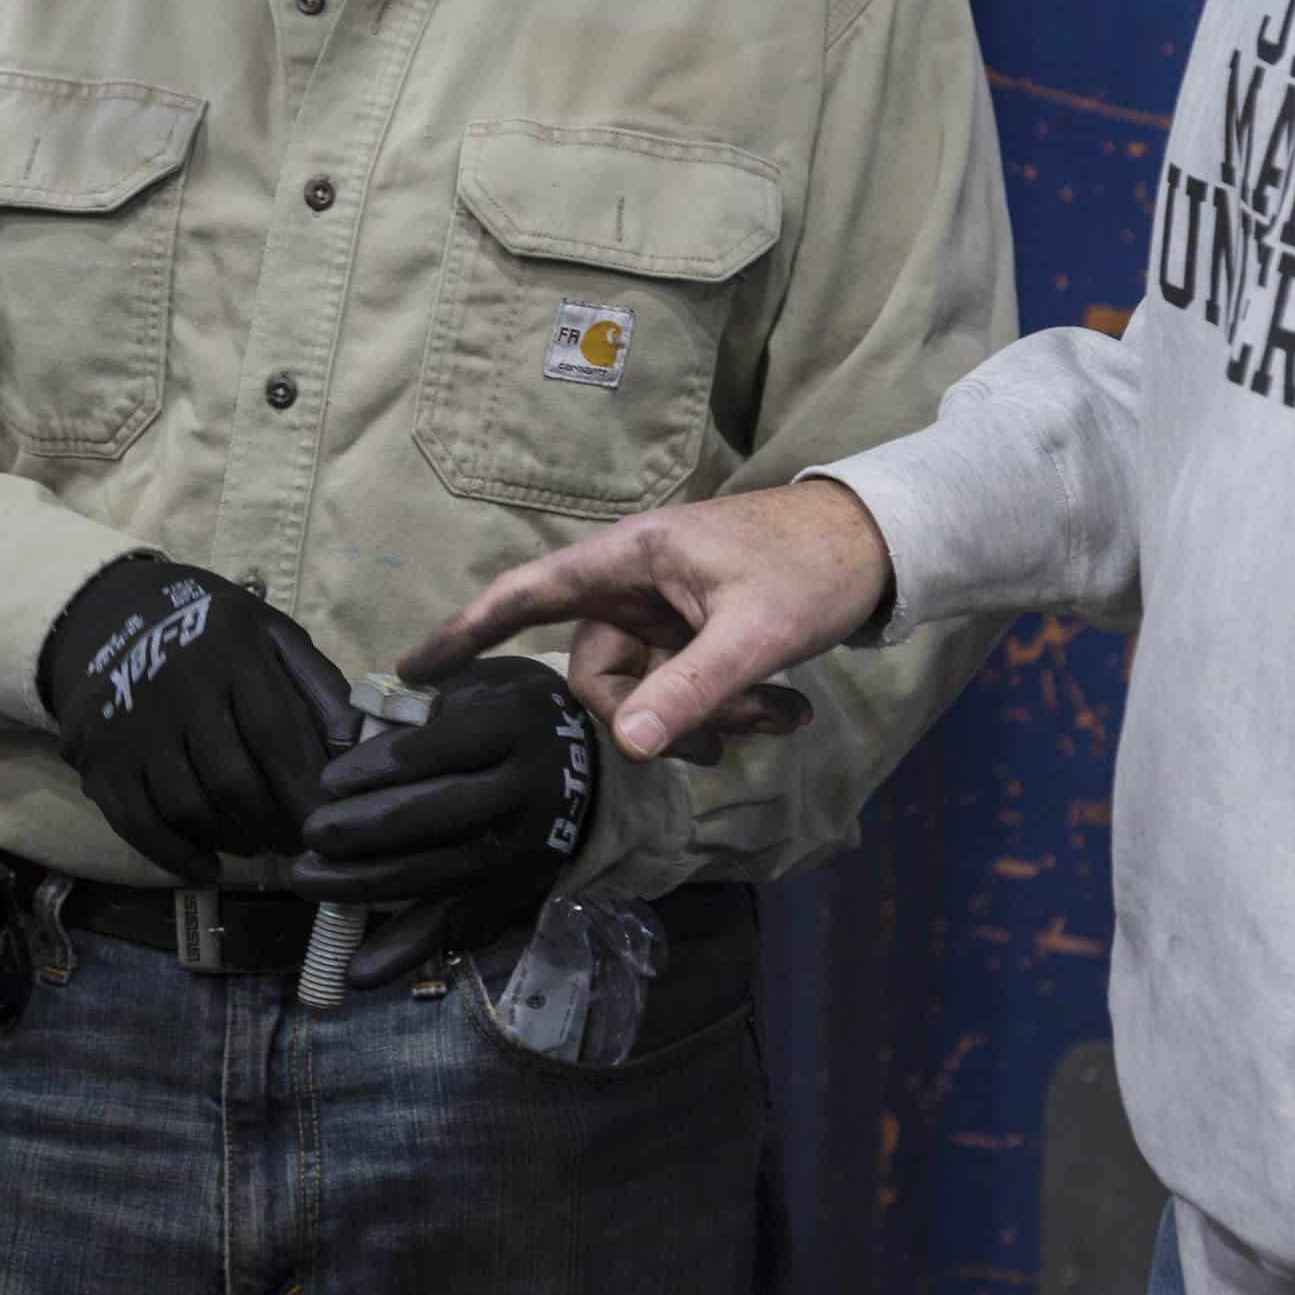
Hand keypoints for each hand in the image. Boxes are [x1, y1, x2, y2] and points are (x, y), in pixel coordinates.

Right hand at [38, 557, 355, 883]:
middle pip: (232, 779)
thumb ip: (318, 686)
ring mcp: (133, 729)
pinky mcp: (99, 762)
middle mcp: (178, 689)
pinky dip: (177, 857)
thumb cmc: (215, 634)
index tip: (330, 819)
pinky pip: (139, 825)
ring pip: (188, 807)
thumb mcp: (272, 636)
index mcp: (232, 652)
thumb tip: (356, 747)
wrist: (114, 618)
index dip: (304, 784)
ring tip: (259, 844)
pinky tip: (209, 868)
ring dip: (233, 838)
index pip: (275, 731)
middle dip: (273, 822)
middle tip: (297, 841)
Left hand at [290, 658, 598, 989]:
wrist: (591, 766)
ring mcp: (522, 849)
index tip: (329, 779)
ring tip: (308, 878)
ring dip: (362, 883)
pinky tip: (357, 970)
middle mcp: (524, 790)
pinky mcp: (516, 892)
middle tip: (311, 832)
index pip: (435, 751)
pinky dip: (405, 951)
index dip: (375, 767)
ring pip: (434, 873)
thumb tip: (344, 733)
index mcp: (513, 725)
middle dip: (360, 829)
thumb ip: (420, 703)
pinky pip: (456, 925)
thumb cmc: (514, 714)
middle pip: (432, 816)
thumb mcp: (479, 683)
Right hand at [399, 481, 892, 763]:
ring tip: (779, 717)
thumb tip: (625, 749)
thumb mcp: (755, 634)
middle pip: (599, 672)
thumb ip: (690, 690)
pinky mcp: (700, 629)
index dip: (467, 630)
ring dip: (707, 717)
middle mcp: (637, 582)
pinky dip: (728, 707)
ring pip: (649, 688)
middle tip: (727, 738)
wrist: (881, 545)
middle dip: (656, 717)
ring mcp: (668, 608)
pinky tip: (787, 713)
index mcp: (632, 558)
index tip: (413, 670)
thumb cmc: (813, 568)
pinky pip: (686, 686)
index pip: (528, 593)